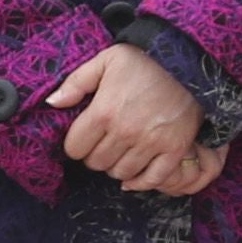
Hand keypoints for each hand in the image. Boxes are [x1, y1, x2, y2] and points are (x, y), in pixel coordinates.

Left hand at [47, 41, 219, 193]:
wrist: (189, 65)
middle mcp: (126, 131)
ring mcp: (152, 142)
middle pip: (96, 163)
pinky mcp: (175, 149)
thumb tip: (53, 103)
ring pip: (121, 173)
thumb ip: (76, 82)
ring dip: (116, 166)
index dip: (76, 145)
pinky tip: (134, 175)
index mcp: (104, 111)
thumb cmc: (143, 63)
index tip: (84, 138)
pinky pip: (153, 179)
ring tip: (120, 152)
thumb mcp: (106, 60)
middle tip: (103, 144)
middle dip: (95, 156)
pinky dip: (141, 182)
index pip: (75, 149)